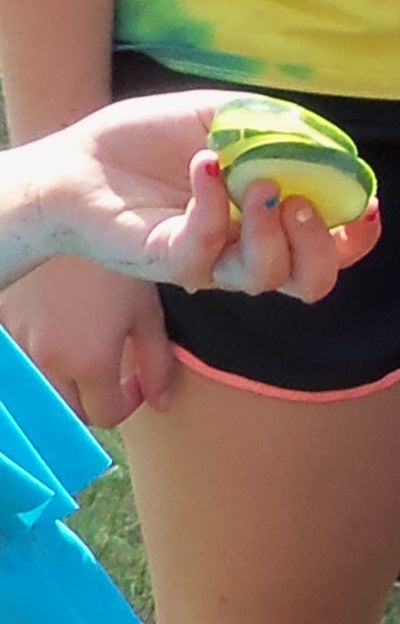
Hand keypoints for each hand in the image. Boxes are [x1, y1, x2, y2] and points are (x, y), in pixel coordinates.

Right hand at [0, 257, 171, 424]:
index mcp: (88, 362)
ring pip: (45, 381)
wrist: (65, 208)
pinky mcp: (2, 318)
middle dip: (94, 400)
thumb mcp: (146, 310)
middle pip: (71, 408)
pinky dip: (43, 350)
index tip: (137, 382)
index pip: (106, 415)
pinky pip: (24, 350)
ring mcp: (19, 339)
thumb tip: (161, 403)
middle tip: (114, 375)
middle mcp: (47, 359)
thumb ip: (157, 363)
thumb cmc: (116, 259)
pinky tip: (61, 321)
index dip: (128, 403)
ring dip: (67, 376)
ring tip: (87, 340)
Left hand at [9, 93, 362, 301]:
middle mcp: (248, 251)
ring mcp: (212, 262)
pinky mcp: (172, 262)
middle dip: (322, 246)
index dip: (359, 237)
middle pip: (313, 281)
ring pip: (268, 277)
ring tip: (255, 181)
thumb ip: (271, 125)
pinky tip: (204, 163)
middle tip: (300, 202)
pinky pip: (206, 249)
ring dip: (272, 231)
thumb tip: (326, 141)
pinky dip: (212, 203)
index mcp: (270, 221)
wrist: (78, 158)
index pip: (333, 248)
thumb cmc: (149, 140)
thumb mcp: (219, 115)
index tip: (370, 204)